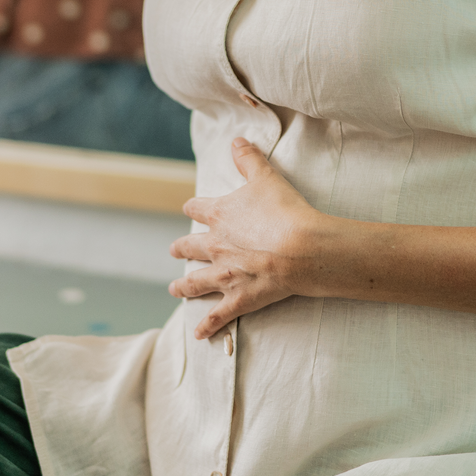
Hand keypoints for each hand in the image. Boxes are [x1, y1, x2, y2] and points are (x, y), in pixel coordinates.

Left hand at [170, 138, 327, 338]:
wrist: (300, 248)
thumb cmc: (284, 210)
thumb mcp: (266, 177)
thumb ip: (249, 158)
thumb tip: (236, 140)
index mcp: (219, 215)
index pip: (198, 208)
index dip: (194, 207)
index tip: (190, 208)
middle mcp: (216, 246)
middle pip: (192, 247)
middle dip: (182, 248)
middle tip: (175, 251)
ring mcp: (225, 275)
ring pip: (197, 282)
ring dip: (185, 286)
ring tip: (174, 289)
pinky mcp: (240, 299)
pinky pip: (219, 316)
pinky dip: (208, 326)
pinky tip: (198, 334)